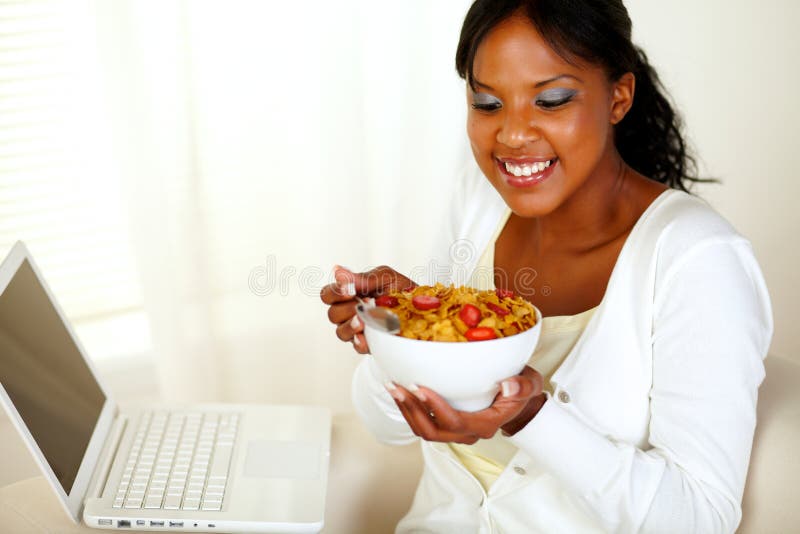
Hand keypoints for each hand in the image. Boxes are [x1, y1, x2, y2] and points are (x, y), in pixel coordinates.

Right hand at [320, 265, 416, 353]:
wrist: (424, 309)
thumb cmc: (401, 290)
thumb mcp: (384, 278)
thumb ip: (361, 278)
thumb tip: (337, 270)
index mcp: (349, 294)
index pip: (328, 294)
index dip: (335, 292)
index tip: (351, 290)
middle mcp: (349, 312)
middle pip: (332, 314)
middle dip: (347, 308)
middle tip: (365, 304)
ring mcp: (357, 329)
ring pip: (341, 332)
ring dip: (351, 325)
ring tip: (364, 320)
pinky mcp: (368, 343)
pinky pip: (357, 346)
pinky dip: (361, 341)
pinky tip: (366, 337)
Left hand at [386, 366, 545, 442]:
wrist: (518, 398)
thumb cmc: (521, 390)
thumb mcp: (530, 383)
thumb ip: (522, 386)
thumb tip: (508, 386)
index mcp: (485, 424)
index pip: (455, 422)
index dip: (435, 408)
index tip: (421, 388)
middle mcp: (468, 432)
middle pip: (433, 431)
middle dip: (413, 410)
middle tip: (399, 388)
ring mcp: (456, 430)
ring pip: (424, 429)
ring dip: (406, 410)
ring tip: (393, 388)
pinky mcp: (447, 424)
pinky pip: (424, 422)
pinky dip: (409, 408)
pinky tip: (400, 390)